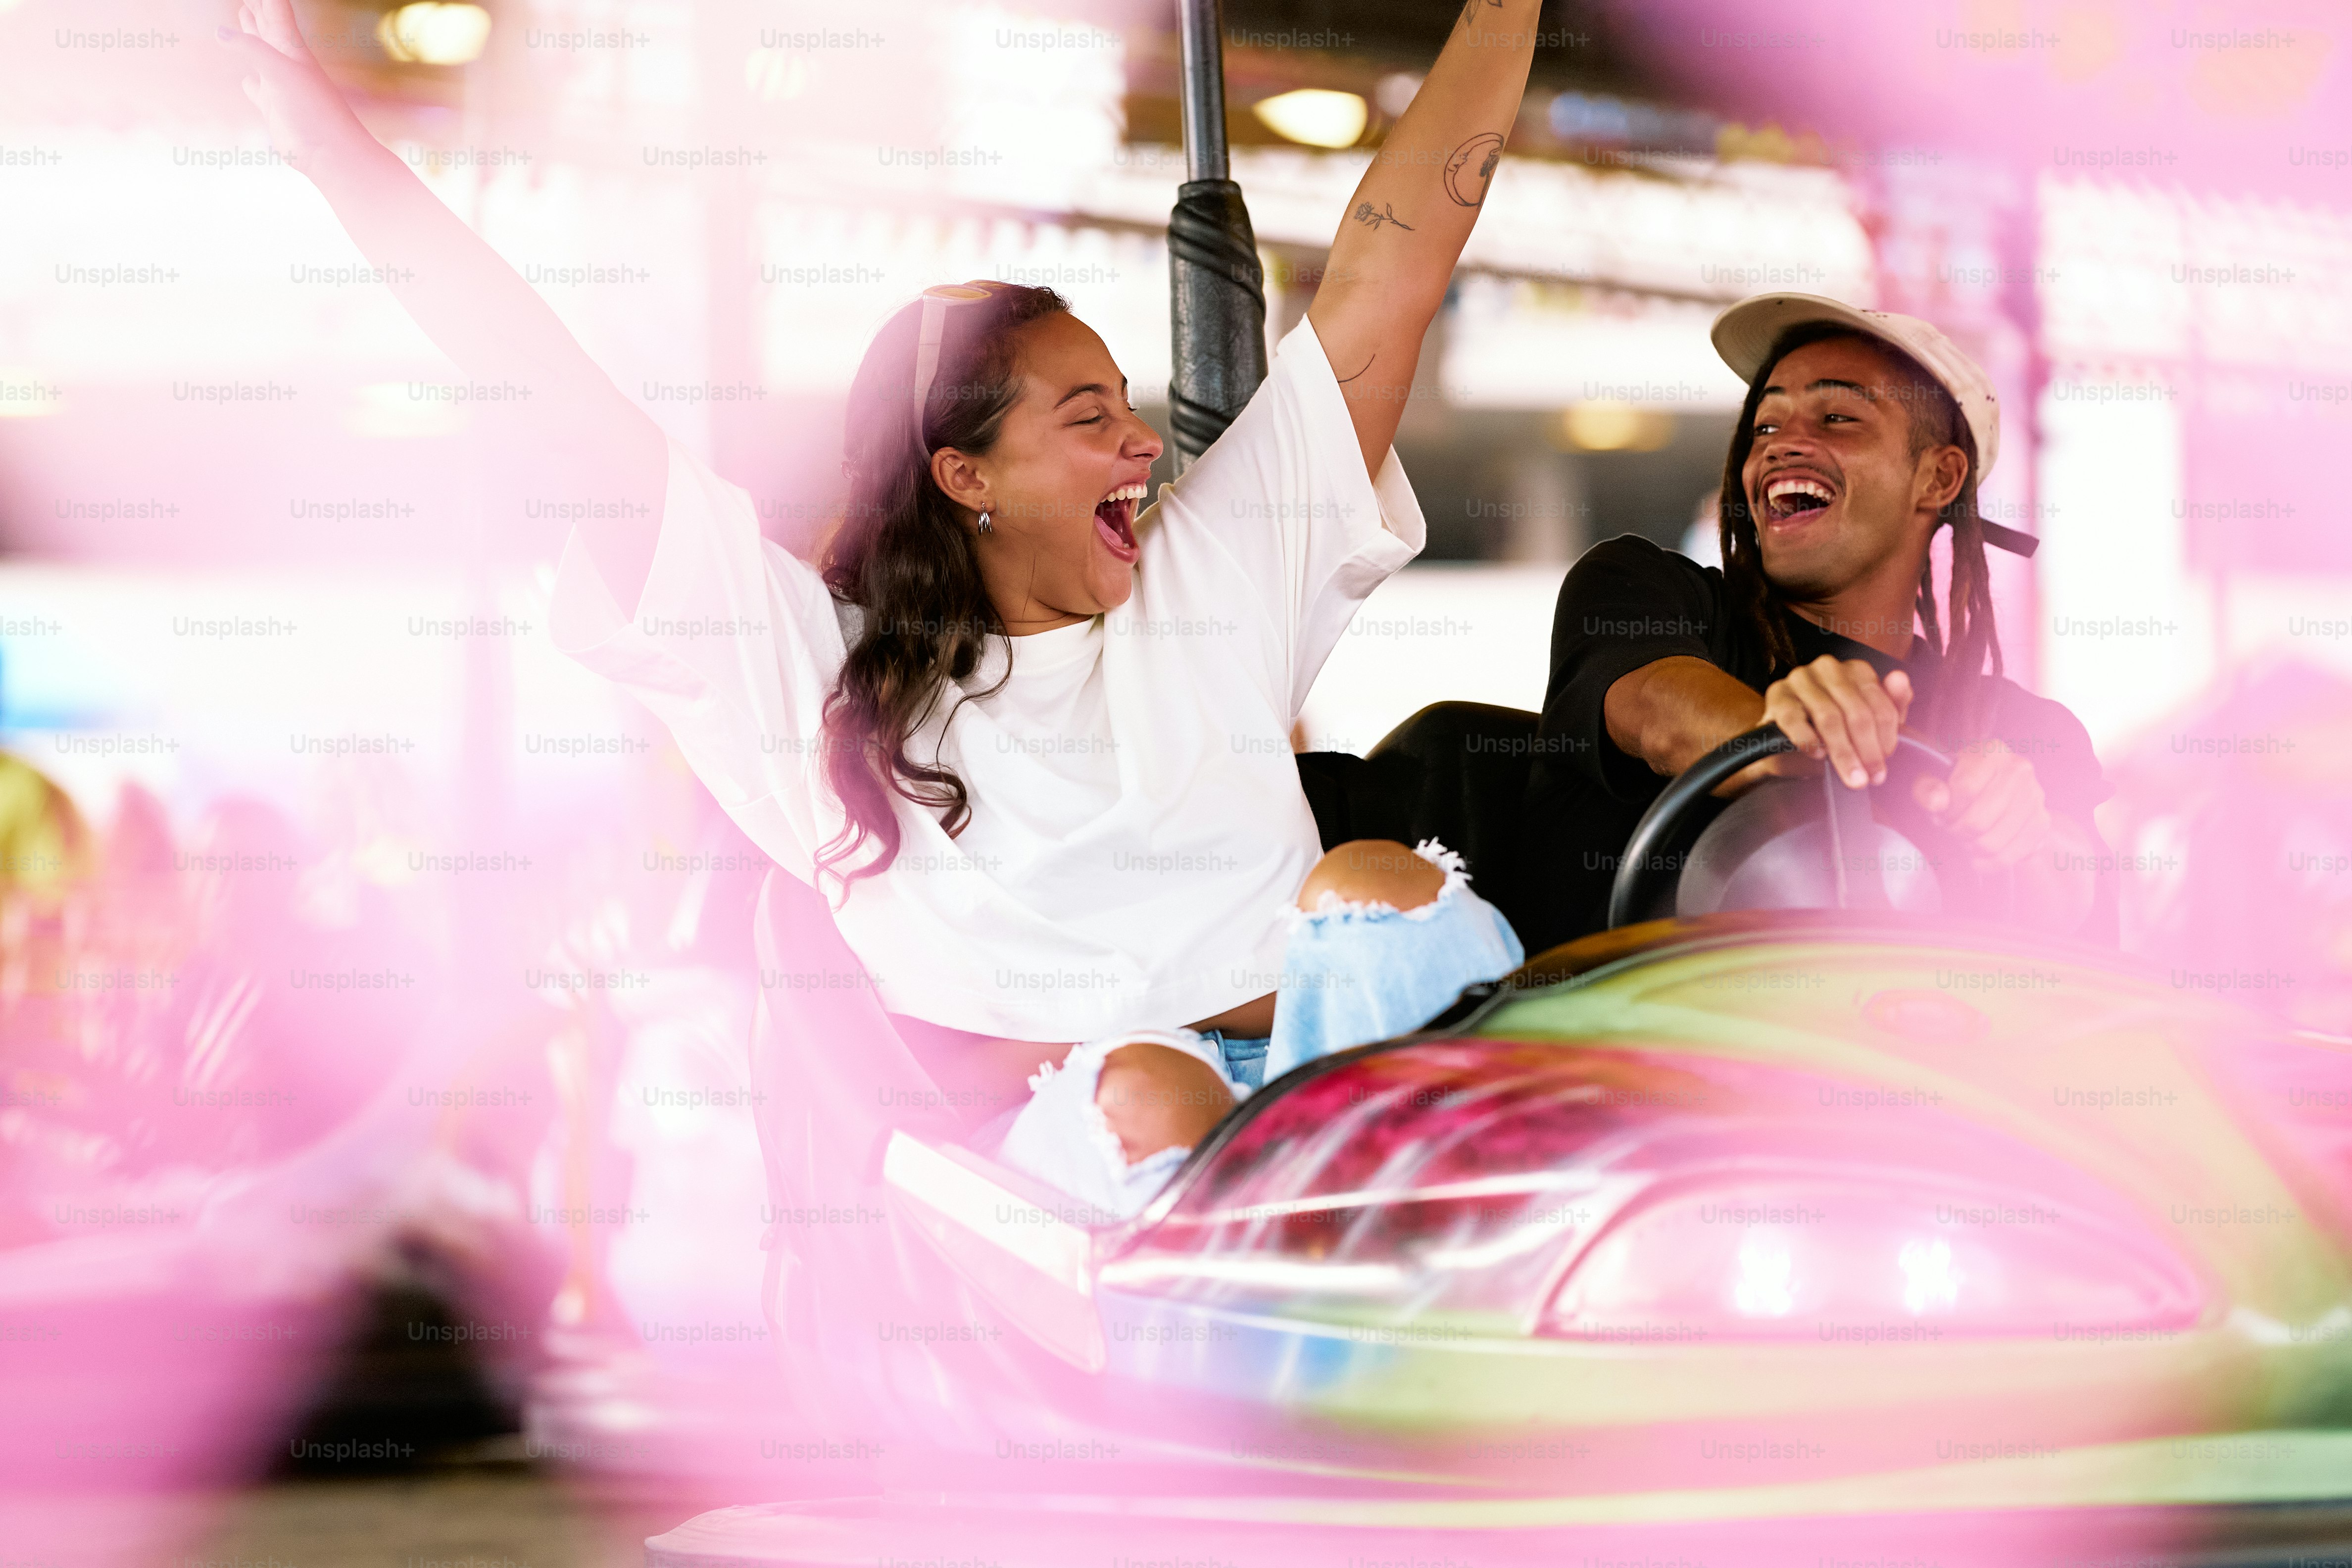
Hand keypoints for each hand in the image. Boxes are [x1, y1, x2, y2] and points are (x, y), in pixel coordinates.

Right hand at [217, 0, 360, 173]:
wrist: (332, 155)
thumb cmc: (313, 112)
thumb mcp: (281, 73)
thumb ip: (253, 49)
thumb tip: (219, 32)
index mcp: (290, 48)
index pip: (274, 10)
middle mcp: (285, 63)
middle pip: (266, 25)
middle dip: (255, 6)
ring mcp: (279, 85)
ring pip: (260, 52)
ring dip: (251, 34)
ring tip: (244, 15)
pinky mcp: (273, 109)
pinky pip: (258, 90)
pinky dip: (251, 83)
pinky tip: (247, 81)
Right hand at [1760, 656, 1912, 789]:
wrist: (1789, 739)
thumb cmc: (1833, 728)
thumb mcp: (1869, 720)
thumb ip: (1891, 703)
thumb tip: (1900, 679)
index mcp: (1856, 670)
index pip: (1880, 703)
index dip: (1886, 738)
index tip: (1884, 764)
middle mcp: (1829, 668)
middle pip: (1856, 711)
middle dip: (1866, 750)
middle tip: (1870, 777)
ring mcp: (1801, 679)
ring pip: (1828, 717)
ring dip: (1842, 752)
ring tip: (1851, 777)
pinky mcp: (1777, 695)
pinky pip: (1794, 719)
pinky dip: (1808, 740)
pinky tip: (1818, 755)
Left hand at [1914, 739, 2055, 868]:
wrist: (1983, 785)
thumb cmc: (1954, 782)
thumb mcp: (1931, 778)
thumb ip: (1926, 788)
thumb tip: (1938, 802)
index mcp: (1992, 753)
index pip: (1965, 790)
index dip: (1946, 809)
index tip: (1941, 812)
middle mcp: (2020, 770)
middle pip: (1978, 821)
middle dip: (1956, 831)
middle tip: (1952, 827)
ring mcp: (2034, 797)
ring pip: (1993, 843)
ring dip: (1971, 847)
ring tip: (1966, 836)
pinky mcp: (2041, 822)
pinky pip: (2014, 855)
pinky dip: (1991, 862)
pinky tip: (1979, 855)